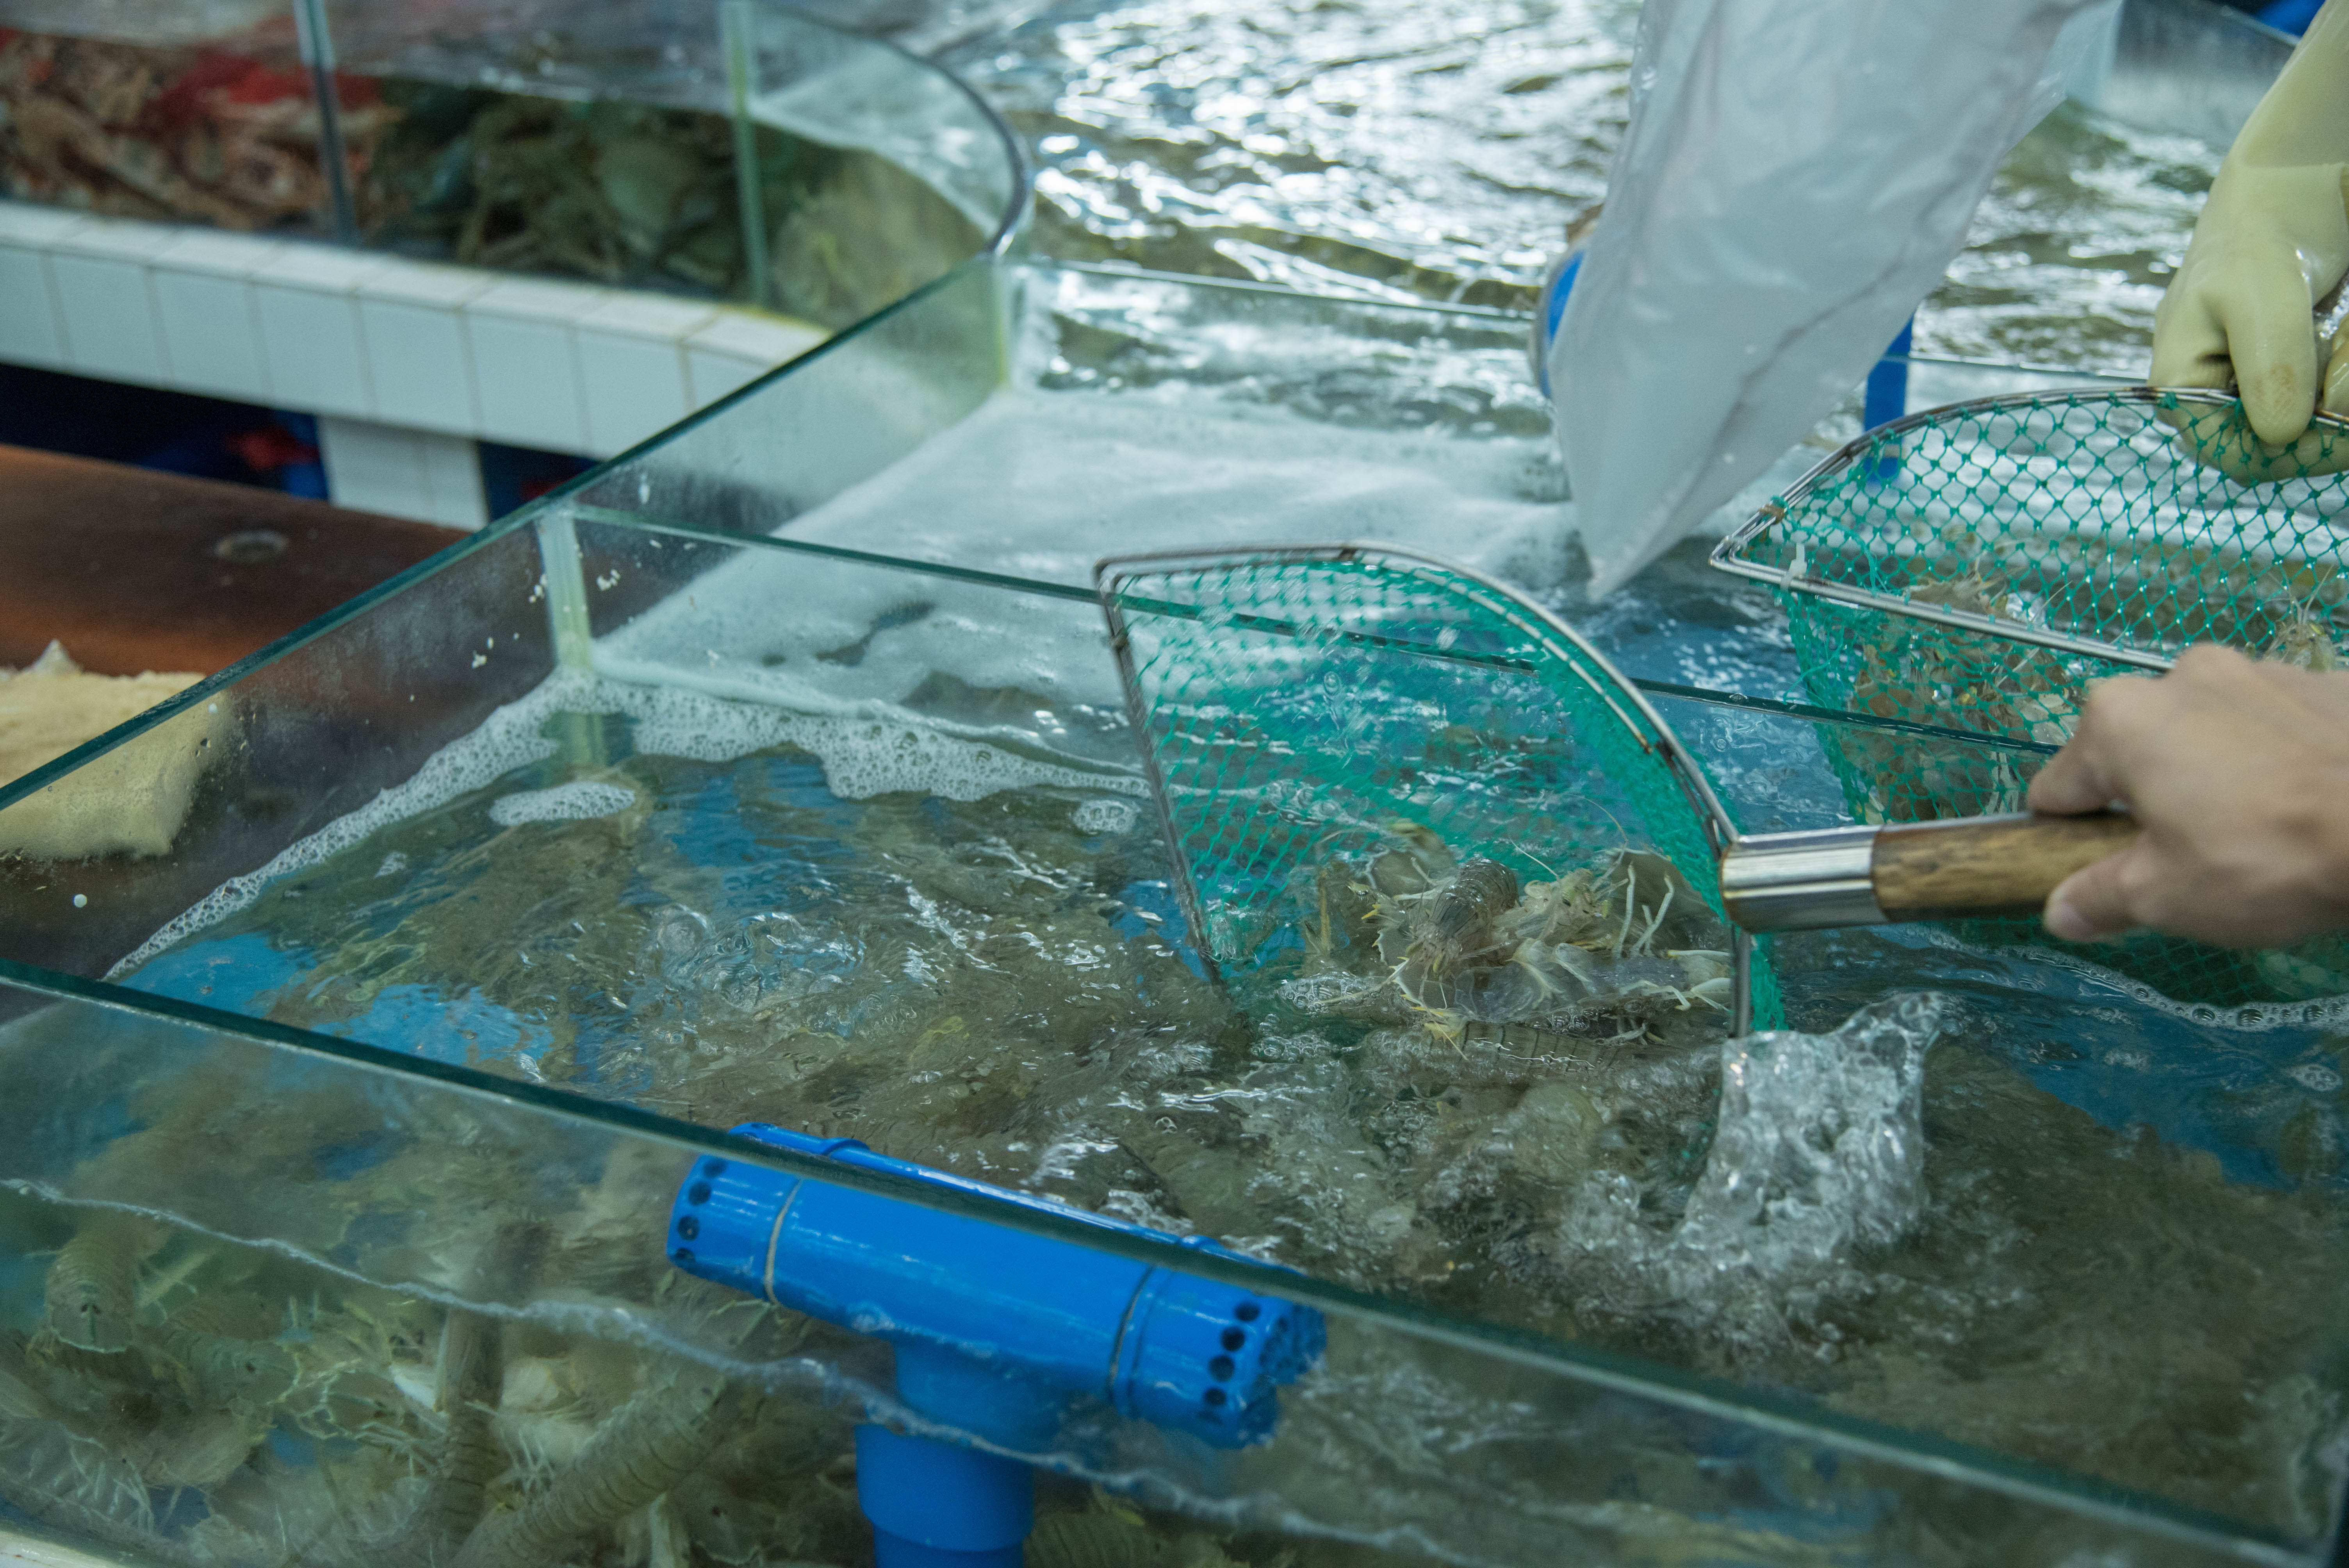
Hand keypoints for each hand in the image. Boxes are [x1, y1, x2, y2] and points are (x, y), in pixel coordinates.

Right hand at [2027, 645, 2348, 947]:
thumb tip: (2061, 913)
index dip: (2070, 838)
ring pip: (2209, 734)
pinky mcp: (2327, 682)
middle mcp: (2180, 675)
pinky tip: (2309, 802)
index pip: (2056, 788)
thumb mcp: (2166, 898)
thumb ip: (2099, 900)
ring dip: (2216, 775)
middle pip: (2137, 753)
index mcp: (2119, 720)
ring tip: (2262, 831)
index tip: (2105, 874)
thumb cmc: (2267, 858)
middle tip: (2193, 857)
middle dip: (2150, 801)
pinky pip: (2277, 726)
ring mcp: (2259, 670)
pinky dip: (2278, 758)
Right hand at [2150, 2, 2348, 477]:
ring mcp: (2248, 389)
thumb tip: (2282, 435)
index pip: (2234, 455)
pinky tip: (2341, 338)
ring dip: (2338, 384)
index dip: (2292, 453)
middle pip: (2277, 443)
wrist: (2284, 198)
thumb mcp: (2264, 302)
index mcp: (2181, 390)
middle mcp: (2210, 400)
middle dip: (2324, 411)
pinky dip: (2341, 372)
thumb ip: (2270, 370)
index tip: (2343, 424)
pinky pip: (2322, 399)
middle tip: (2346, 357)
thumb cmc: (2256, 244)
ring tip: (2340, 335)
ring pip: (2307, 423)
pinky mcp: (2283, 376)